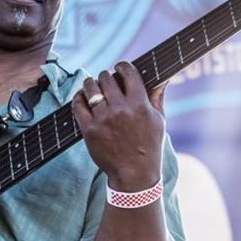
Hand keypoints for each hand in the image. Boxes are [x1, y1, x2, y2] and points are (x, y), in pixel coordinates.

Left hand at [72, 61, 165, 190]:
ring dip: (90, 83)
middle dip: (106, 76)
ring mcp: (103, 120)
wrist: (135, 174)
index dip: (122, 66)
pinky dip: (78, 98)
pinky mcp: (89, 130)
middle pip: (106, 78)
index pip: (128, 72)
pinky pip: (78, 106)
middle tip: (106, 80)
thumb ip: (157, 97)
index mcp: (140, 104)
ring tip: (92, 85)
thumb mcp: (159, 120)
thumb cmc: (150, 146)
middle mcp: (120, 110)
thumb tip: (162, 78)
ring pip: (90, 88)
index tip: (119, 67)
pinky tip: (82, 97)